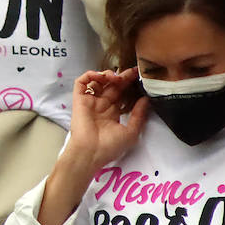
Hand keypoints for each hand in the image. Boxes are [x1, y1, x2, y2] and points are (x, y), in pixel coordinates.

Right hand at [37, 69, 148, 224]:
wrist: (91, 152)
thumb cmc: (110, 147)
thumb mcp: (131, 132)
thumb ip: (139, 115)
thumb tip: (146, 99)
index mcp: (112, 113)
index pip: (121, 93)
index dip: (129, 84)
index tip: (138, 76)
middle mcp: (101, 105)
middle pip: (111, 85)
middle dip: (122, 76)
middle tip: (132, 71)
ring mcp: (90, 102)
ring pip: (97, 81)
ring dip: (106, 75)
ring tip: (115, 77)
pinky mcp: (79, 100)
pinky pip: (81, 82)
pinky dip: (90, 75)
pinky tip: (101, 77)